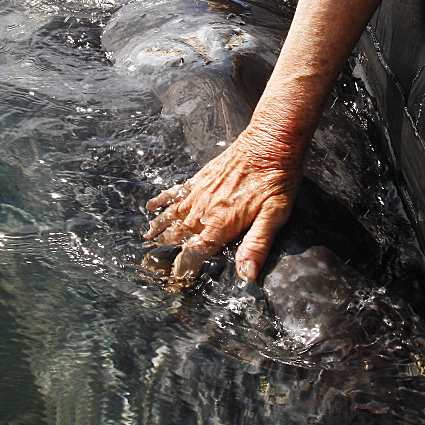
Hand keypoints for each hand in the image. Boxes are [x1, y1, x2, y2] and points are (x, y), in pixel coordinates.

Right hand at [142, 130, 302, 282]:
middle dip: (164, 252)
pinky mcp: (201, 177)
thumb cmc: (276, 179)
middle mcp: (205, 209)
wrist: (270, 142)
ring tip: (148, 239)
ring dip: (159, 229)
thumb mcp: (274, 215)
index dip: (183, 268)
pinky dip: (163, 200)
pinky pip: (176, 191)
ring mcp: (200, 192)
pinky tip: (153, 205)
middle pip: (178, 236)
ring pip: (173, 215)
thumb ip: (257, 245)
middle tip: (151, 265)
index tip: (174, 281)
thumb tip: (246, 275)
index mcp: (221, 223)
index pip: (195, 253)